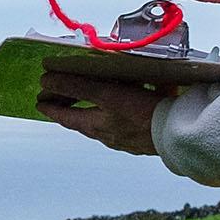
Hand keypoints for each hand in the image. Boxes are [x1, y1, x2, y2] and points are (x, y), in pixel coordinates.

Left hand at [36, 72, 165, 155]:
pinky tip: (140, 100)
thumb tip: (46, 80)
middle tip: (64, 101)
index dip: (52, 109)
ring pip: (108, 122)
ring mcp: (129, 138)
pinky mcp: (148, 137)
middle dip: (73, 111)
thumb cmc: (142, 115)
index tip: (40, 103)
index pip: (66, 117)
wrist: (179, 135)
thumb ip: (75, 86)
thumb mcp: (105, 95)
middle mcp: (110, 136)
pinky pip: (132, 123)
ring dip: (100, 111)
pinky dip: (128, 111)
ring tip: (100, 100)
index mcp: (96, 126)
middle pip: (85, 121)